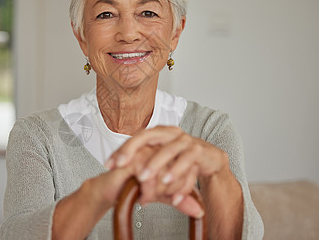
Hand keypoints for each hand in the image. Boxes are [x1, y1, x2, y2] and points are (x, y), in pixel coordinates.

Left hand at [105, 126, 228, 217]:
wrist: (210, 159)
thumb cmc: (180, 158)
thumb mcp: (159, 159)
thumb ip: (139, 161)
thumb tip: (113, 169)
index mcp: (159, 132)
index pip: (137, 136)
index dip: (123, 149)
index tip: (109, 164)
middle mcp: (171, 133)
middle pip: (149, 137)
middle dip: (134, 152)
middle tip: (121, 167)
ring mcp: (186, 140)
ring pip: (169, 150)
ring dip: (155, 165)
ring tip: (144, 179)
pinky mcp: (199, 151)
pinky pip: (187, 162)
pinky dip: (178, 175)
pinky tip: (168, 186)